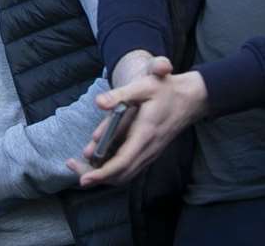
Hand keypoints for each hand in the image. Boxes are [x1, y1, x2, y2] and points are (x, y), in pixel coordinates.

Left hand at [69, 67, 205, 186]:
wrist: (192, 98)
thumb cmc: (166, 90)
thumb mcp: (144, 85)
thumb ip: (120, 95)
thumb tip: (98, 103)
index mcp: (145, 134)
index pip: (123, 163)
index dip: (103, 174)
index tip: (84, 179)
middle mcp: (149, 149)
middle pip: (121, 174)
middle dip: (96, 175)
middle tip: (72, 166)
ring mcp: (151, 153)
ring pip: (125, 174)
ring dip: (103, 173)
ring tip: (80, 163)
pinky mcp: (150, 151)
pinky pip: (130, 168)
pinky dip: (113, 169)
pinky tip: (98, 159)